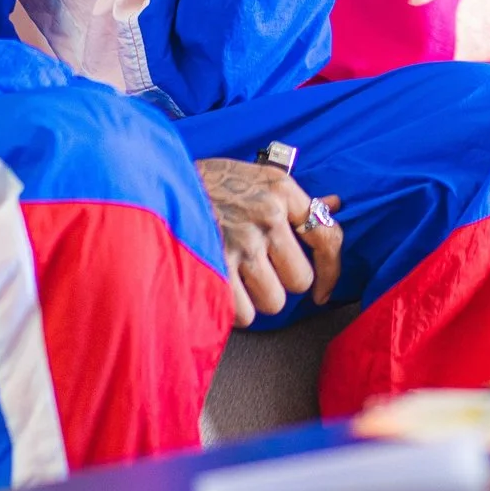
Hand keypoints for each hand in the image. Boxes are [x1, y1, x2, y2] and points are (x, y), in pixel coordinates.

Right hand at [194, 157, 343, 326]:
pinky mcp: (216, 267)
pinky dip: (232, 307)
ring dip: (255, 297)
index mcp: (281, 190)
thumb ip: (293, 198)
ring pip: (274, 302)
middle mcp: (267, 215)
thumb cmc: (208, 183)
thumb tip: (334, 205)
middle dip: (280, 281)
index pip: (327, 236)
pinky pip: (245, 314)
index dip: (331, 270)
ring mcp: (241, 242)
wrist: (155, 181)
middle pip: (300, 281)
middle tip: (257, 269)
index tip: (323, 290)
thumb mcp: (254, 176)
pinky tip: (219, 284)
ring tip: (234, 274)